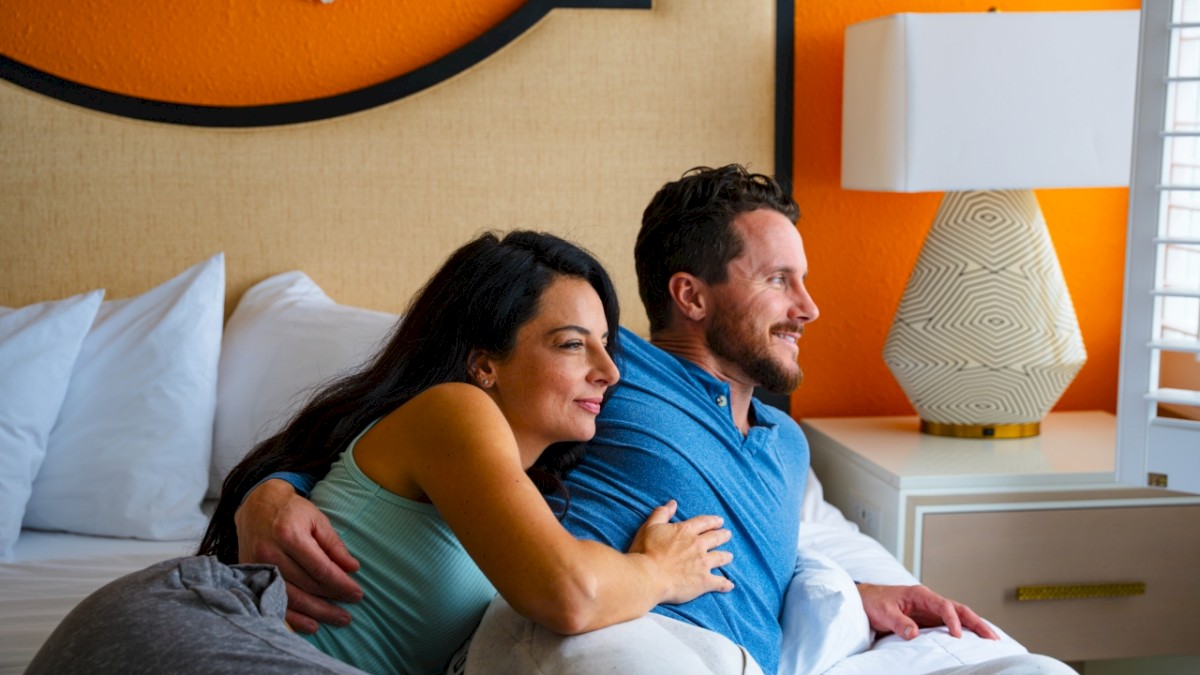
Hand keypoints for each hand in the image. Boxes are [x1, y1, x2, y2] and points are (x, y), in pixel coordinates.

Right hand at [235, 479, 362, 632]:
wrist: (256, 505)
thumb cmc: (292, 511)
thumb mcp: (318, 520)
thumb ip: (334, 545)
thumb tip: (352, 568)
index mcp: (290, 534)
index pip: (321, 568)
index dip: (340, 584)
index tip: (357, 594)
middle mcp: (271, 552)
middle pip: (306, 585)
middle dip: (331, 601)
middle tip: (349, 613)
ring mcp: (257, 566)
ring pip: (291, 598)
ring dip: (316, 613)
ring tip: (337, 619)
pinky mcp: (249, 576)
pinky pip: (273, 603)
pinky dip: (293, 618)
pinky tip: (311, 625)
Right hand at [627, 500, 733, 603]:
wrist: (648, 576)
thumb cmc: (645, 551)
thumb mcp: (650, 527)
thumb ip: (662, 513)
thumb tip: (672, 503)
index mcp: (685, 531)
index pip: (703, 523)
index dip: (712, 521)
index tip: (719, 521)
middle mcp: (698, 545)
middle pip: (715, 538)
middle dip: (723, 535)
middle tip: (728, 534)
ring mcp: (703, 563)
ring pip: (720, 558)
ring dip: (726, 556)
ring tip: (730, 556)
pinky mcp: (704, 581)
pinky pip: (719, 582)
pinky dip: (725, 584)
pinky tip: (729, 585)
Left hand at [856, 583, 998, 640]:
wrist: (865, 601)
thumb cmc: (874, 602)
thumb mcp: (883, 612)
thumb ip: (898, 622)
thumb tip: (913, 634)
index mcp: (920, 595)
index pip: (944, 606)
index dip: (952, 621)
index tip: (957, 636)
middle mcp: (929, 601)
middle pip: (959, 609)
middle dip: (977, 622)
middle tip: (993, 637)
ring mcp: (930, 611)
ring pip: (958, 616)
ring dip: (975, 626)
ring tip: (992, 639)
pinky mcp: (929, 620)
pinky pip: (950, 625)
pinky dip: (964, 630)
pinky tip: (974, 640)